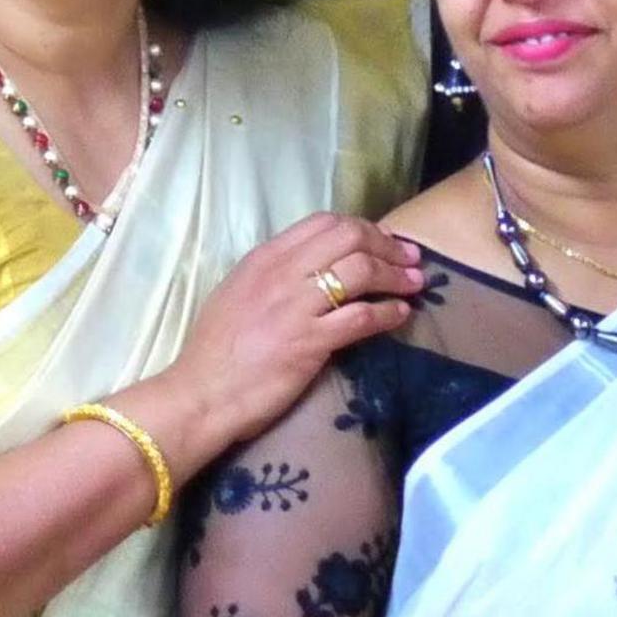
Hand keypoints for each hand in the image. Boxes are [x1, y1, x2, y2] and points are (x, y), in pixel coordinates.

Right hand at [147, 216, 426, 454]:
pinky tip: (400, 315)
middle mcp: (282, 273)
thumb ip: (274, 277)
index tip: (382, 243)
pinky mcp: (310, 341)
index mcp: (264, 258)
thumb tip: (314, 270)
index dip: (363, 228)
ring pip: (362, 270)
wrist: (201, 394)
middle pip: (350, 236)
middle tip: (409, 260)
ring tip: (414, 285)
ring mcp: (296, 306)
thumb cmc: (215, 351)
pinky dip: (388, 313)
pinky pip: (361, 317)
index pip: (324, 222)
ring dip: (396, 276)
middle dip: (387, 246)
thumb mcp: (238, 294)